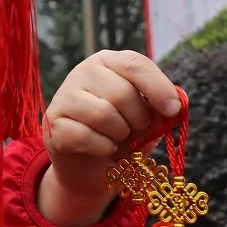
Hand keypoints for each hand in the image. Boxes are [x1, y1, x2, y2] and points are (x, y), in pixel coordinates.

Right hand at [38, 50, 181, 226]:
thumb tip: (174, 106)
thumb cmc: (124, 133)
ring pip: (104, 115)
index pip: (135, 64)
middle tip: (136, 129)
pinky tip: (104, 149)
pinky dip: (103, 148)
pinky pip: (85, 136)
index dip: (158, 87)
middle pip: (122, 93)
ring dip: (120, 135)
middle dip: (138, 119)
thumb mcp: (147, 116)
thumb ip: (159, 106)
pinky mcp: (53, 123)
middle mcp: (84, 71)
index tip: (173, 109)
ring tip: (119, 138)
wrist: (93, 165)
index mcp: (109, 61)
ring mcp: (65, 95)